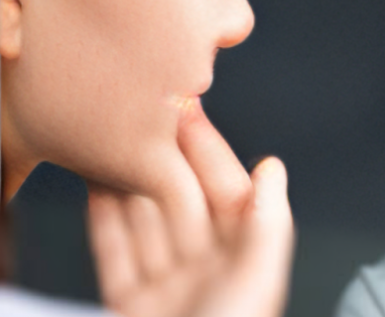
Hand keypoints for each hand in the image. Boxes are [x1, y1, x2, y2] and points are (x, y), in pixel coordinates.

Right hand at [87, 101, 293, 316]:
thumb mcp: (258, 277)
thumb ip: (266, 221)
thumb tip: (272, 165)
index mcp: (243, 256)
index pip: (224, 187)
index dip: (206, 147)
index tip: (187, 106)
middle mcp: (206, 266)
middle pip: (180, 198)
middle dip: (162, 156)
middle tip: (141, 112)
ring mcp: (167, 284)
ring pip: (144, 221)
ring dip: (128, 181)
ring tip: (111, 139)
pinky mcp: (130, 304)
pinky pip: (115, 255)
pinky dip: (104, 221)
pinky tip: (94, 187)